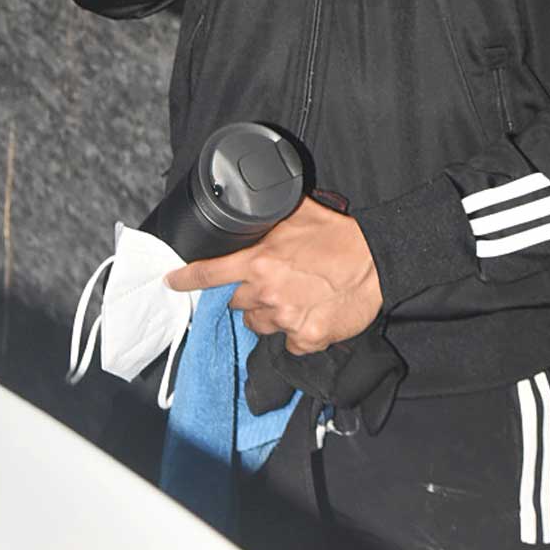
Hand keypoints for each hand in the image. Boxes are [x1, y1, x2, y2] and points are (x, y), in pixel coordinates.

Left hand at [163, 197, 382, 354]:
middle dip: (247, 293)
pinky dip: (295, 331)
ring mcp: (286, 320)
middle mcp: (267, 293)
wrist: (378, 262)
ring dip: (268, 314)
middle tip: (271, 282)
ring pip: (258, 324)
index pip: (209, 274)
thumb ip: (268, 218)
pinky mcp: (306, 339)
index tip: (171, 281)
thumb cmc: (340, 236)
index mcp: (259, 262)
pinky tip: (310, 314)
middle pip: (235, 302)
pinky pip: (288, 342)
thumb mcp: (299, 214)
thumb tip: (252, 207)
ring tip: (293, 297)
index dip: (185, 278)